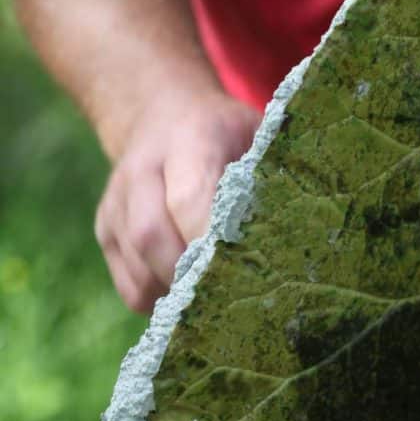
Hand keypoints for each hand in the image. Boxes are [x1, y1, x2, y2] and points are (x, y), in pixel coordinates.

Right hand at [95, 90, 259, 313]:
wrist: (165, 115)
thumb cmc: (229, 134)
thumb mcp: (259, 135)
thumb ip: (277, 175)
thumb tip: (313, 231)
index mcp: (190, 139)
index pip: (191, 197)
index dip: (212, 239)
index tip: (246, 269)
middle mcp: (141, 170)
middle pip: (153, 236)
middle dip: (195, 277)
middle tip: (238, 300)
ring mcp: (116, 203)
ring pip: (140, 267)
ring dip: (182, 295)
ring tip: (222, 305)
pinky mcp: (106, 231)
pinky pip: (131, 286)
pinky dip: (163, 302)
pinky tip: (194, 302)